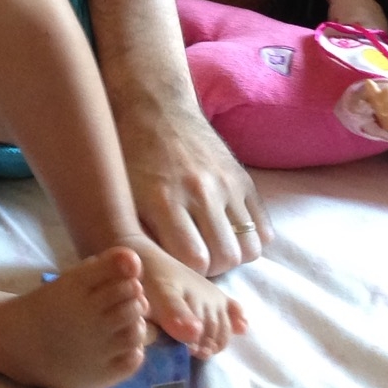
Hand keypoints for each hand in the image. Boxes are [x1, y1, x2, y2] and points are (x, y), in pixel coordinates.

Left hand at [121, 100, 270, 277]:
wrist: (156, 110)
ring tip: (213, 249)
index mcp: (162, 197)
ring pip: (248, 248)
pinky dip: (250, 240)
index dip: (187, 273)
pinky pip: (264, 230)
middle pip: (224, 258)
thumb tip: (151, 278)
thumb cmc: (131, 159)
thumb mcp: (122, 196)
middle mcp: (199, 190)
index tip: (176, 269)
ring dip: (232, 257)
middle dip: (211, 270)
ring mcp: (226, 183)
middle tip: (195, 261)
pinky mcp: (244, 179)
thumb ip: (137, 236)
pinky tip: (229, 234)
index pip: (193, 261)